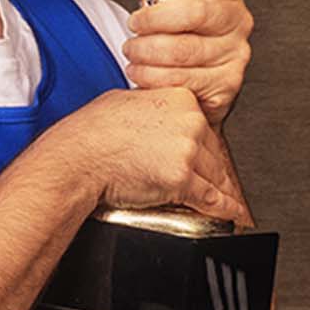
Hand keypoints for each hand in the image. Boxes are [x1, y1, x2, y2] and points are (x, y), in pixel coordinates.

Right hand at [43, 86, 245, 222]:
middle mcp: (189, 121)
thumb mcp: (129, 101)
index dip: (205, 148)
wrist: (78, 157)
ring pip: (215, 175)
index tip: (208, 159)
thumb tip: (164, 119)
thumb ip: (157, 109)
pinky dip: (223, 207)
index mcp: (180, 99)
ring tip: (230, 201)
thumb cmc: (93, 131)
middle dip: (214, 170)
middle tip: (220, 184)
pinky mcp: (181, 179)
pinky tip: (231, 211)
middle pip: (214, 151)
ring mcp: (187, 150)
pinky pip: (210, 197)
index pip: (205, 127)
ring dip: (222, 190)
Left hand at [122, 0, 252, 123]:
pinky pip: (182, 80)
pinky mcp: (225, 85)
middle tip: (134, 23)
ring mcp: (234, 55)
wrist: (197, 83)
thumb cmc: (184, 35)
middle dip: (155, 19)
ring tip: (132, 50)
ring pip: (184, 51)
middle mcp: (237, 22)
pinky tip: (141, 71)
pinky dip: (152, 76)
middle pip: (198, 13)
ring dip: (146, 51)